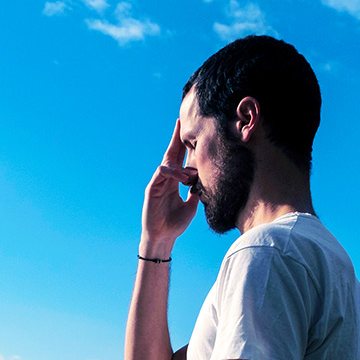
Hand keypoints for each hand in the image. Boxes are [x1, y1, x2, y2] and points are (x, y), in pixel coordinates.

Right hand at [140, 120, 200, 255]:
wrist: (163, 238)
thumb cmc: (175, 224)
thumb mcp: (192, 205)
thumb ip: (197, 191)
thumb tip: (207, 180)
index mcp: (175, 182)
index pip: (180, 159)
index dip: (184, 145)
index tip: (191, 131)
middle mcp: (165, 179)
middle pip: (171, 154)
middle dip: (176, 138)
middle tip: (181, 121)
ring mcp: (158, 182)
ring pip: (168, 163)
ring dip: (181, 166)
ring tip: (190, 176)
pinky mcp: (151, 188)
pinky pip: (161, 173)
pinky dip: (173, 173)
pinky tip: (182, 178)